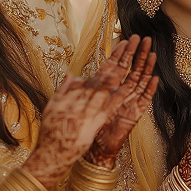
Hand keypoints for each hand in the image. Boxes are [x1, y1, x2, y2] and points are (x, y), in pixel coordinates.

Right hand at [22, 38, 142, 189]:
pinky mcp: (97, 121)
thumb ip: (65, 89)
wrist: (53, 151)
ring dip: (127, 68)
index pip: (102, 70)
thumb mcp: (55, 105)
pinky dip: (124, 95)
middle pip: (112, 72)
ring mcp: (93, 107)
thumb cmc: (53, 128)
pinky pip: (113, 106)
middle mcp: (89, 96)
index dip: (114, 56)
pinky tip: (136, 84)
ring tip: (137, 53)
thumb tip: (73, 75)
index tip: (123, 43)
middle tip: (134, 39)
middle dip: (124, 55)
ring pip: (114, 83)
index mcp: (81, 91)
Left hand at [85, 36, 158, 168]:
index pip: (115, 67)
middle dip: (137, 54)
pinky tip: (154, 79)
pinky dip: (150, 89)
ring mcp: (129, 102)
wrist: (95, 148)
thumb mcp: (81, 106)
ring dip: (146, 67)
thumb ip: (80, 91)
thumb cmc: (89, 126)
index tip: (124, 39)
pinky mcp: (135, 114)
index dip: (120, 53)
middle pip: (131, 69)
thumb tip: (76, 77)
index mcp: (108, 89)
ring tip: (151, 53)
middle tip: (143, 39)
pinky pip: (144, 100)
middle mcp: (121, 93)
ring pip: (140, 80)